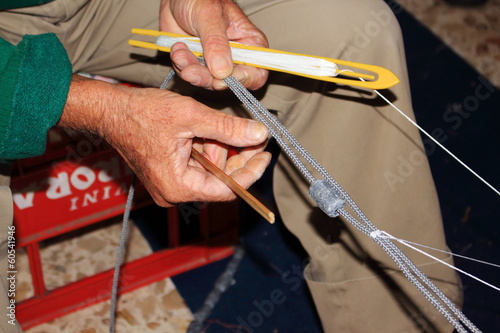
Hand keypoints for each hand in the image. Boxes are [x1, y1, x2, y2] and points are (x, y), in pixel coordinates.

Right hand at [59, 75, 270, 205]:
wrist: (110, 111)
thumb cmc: (142, 113)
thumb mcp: (192, 116)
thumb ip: (228, 129)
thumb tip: (259, 134)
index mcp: (179, 186)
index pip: (227, 190)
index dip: (250, 172)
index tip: (265, 154)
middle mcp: (174, 193)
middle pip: (220, 182)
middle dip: (236, 156)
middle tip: (251, 134)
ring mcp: (170, 186)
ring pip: (210, 173)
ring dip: (220, 150)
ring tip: (215, 127)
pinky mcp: (168, 175)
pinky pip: (197, 168)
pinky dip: (207, 150)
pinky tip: (206, 133)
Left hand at [160, 0, 268, 89]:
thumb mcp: (210, 16)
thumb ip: (217, 44)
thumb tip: (223, 72)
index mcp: (249, 44)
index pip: (256, 73)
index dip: (242, 80)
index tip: (221, 78)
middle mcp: (235, 57)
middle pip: (228, 83)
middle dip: (207, 78)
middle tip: (190, 70)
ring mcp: (215, 63)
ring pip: (207, 82)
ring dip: (190, 70)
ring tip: (180, 52)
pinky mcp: (197, 64)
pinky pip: (190, 75)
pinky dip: (181, 66)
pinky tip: (178, 50)